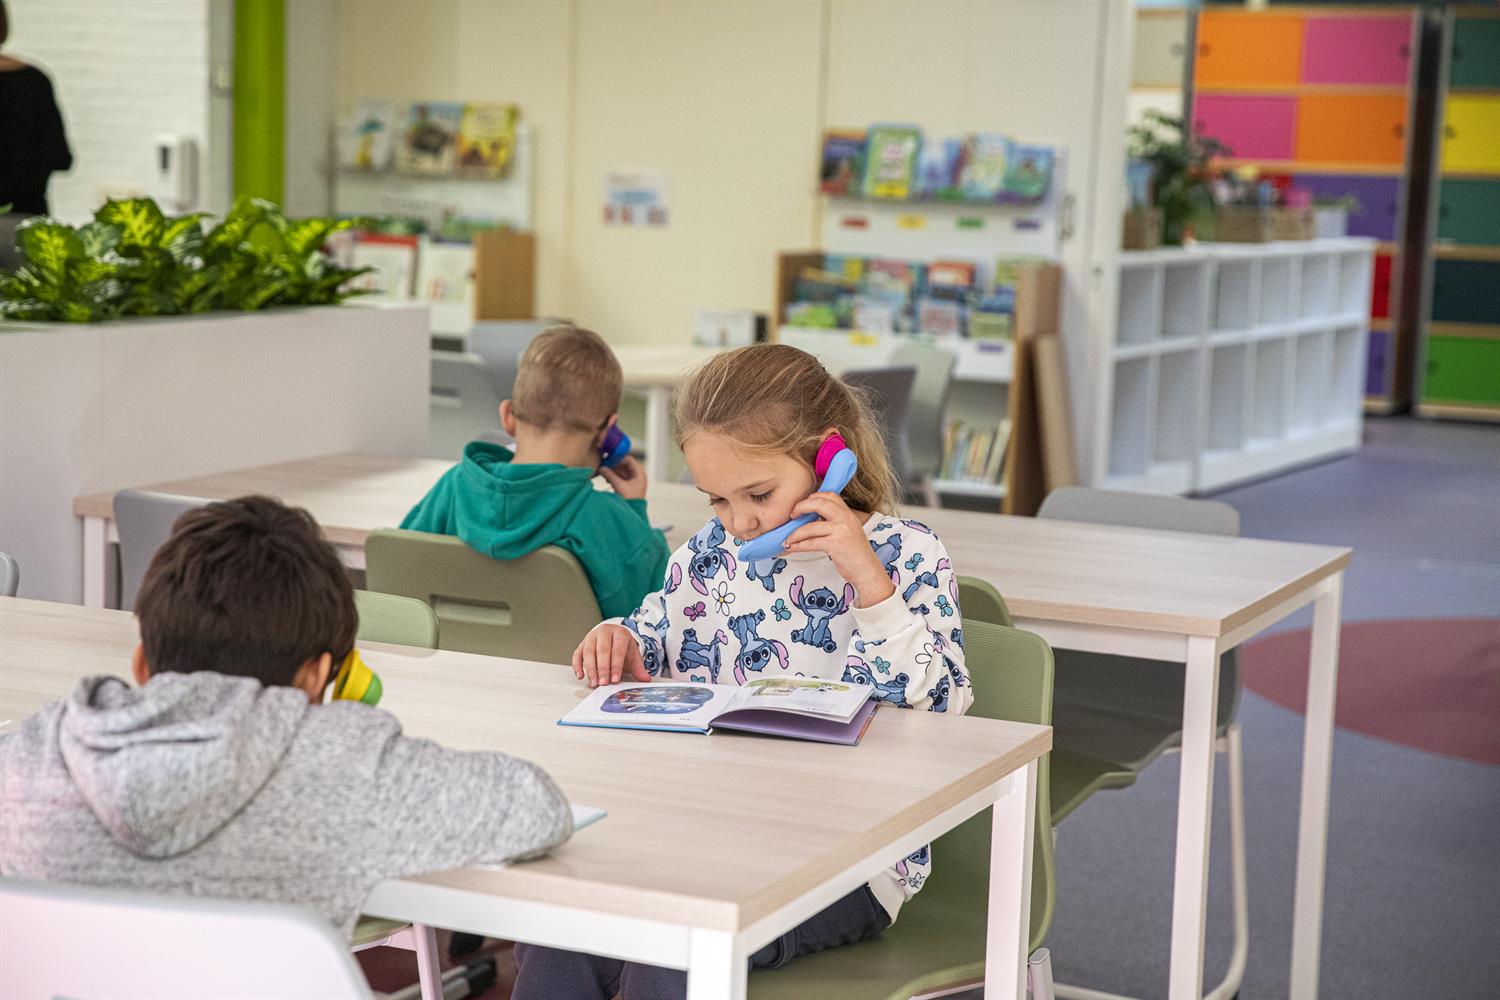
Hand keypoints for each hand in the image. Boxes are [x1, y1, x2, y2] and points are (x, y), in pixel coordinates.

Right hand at [572, 624, 649, 686]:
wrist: (614, 637)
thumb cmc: (623, 647)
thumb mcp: (633, 656)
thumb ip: (639, 669)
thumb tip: (646, 679)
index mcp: (620, 633)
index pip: (618, 650)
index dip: (616, 665)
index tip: (615, 679)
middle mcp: (604, 632)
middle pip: (602, 650)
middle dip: (603, 668)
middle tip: (603, 682)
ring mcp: (592, 637)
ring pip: (589, 652)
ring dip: (590, 669)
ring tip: (594, 682)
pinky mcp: (582, 643)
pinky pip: (577, 654)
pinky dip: (577, 665)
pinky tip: (581, 675)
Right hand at [599, 454, 647, 500]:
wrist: (633, 515)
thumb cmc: (631, 501)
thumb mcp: (619, 486)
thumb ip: (610, 476)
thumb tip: (601, 468)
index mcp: (639, 474)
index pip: (629, 460)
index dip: (618, 458)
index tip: (608, 460)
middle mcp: (637, 477)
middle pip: (624, 466)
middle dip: (613, 465)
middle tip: (603, 465)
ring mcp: (633, 482)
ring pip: (621, 472)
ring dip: (612, 472)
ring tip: (603, 473)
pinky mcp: (628, 488)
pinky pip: (620, 479)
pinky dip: (613, 478)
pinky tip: (606, 480)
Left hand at [782, 493, 894, 607]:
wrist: (867, 571)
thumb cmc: (856, 554)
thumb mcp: (849, 531)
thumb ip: (835, 521)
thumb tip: (811, 517)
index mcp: (848, 514)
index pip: (829, 495)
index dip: (813, 497)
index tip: (802, 505)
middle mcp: (845, 518)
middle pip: (818, 503)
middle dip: (801, 507)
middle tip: (791, 515)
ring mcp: (840, 531)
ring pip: (810, 527)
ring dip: (795, 534)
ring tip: (788, 539)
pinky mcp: (835, 545)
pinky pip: (810, 543)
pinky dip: (798, 545)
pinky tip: (792, 547)